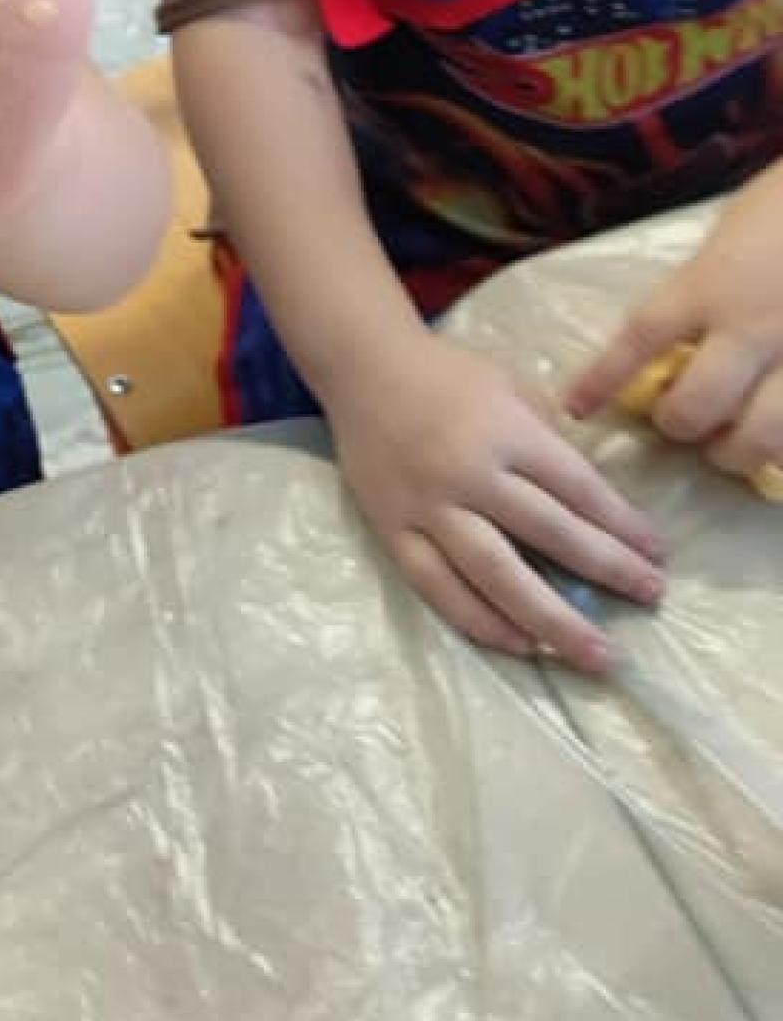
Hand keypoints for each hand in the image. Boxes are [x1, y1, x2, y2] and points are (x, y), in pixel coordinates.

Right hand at [328, 329, 665, 671]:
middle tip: (650, 597)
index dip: (621, 525)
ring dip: (551, 619)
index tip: (656, 555)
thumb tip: (593, 499)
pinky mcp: (393, 530)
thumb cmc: (447, 373)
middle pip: (548, 534)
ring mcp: (428, 508)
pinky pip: (437, 586)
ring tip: (594, 653)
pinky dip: (480, 621)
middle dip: (606, 570)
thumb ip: (549, 438)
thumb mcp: (511, 386)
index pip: (576, 488)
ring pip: (494, 575)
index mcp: (505, 431)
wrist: (362, 367)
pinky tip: (522, 646)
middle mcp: (469, 474)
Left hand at [566, 167, 782, 492]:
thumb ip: (705, 283)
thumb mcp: (732, 234)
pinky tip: (780, 439)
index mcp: (711, 283)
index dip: (603, 379)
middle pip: (695, 406)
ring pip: (760, 438)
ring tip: (734, 447)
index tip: (578, 407)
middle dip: (679, 425)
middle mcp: (752, 327)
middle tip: (680, 420)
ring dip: (738, 453)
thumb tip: (681, 330)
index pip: (640, 339)